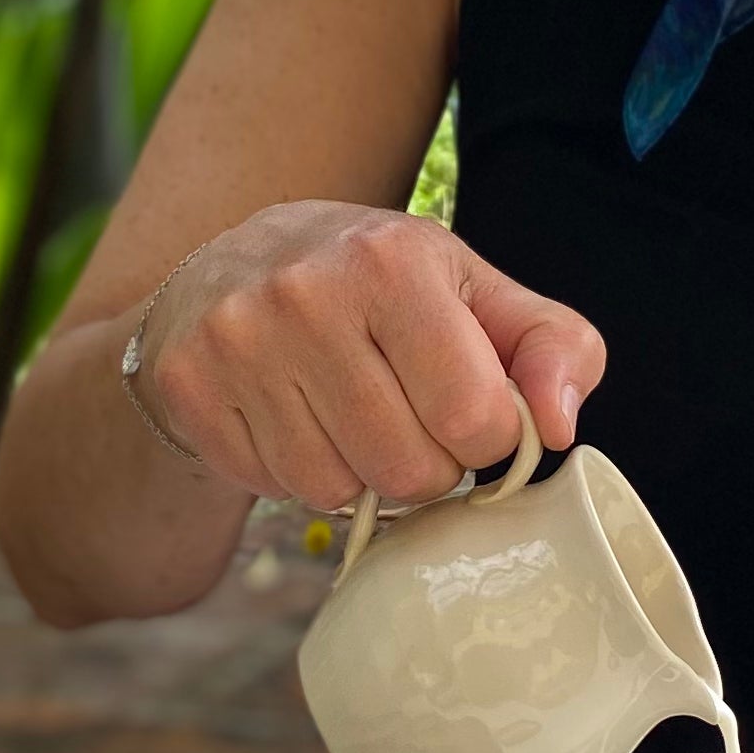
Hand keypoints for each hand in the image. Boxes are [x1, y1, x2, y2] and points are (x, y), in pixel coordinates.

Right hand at [135, 200, 606, 508]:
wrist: (229, 269)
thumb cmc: (376, 290)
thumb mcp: (475, 293)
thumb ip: (553, 347)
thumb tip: (561, 424)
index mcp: (393, 261)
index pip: (475, 420)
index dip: (484, 437)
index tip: (463, 410)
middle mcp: (306, 294)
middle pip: (408, 471)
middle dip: (426, 467)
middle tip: (406, 420)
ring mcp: (239, 344)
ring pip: (338, 491)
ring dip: (360, 476)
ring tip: (348, 417)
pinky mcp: (192, 389)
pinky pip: (278, 488)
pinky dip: (299, 475)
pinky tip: (295, 420)